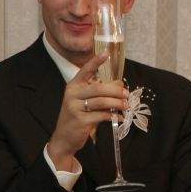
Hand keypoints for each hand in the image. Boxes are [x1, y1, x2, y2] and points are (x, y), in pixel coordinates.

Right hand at [46, 52, 128, 168]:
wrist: (64, 138)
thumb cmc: (77, 117)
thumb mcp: (84, 102)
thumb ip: (99, 94)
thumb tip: (120, 86)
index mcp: (73, 86)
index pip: (85, 71)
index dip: (95, 61)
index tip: (106, 53)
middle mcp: (72, 94)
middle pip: (98, 88)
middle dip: (116, 90)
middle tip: (126, 94)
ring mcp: (75, 107)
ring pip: (101, 102)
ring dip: (117, 103)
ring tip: (125, 106)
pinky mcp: (80, 120)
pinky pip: (101, 115)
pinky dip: (113, 116)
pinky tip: (119, 117)